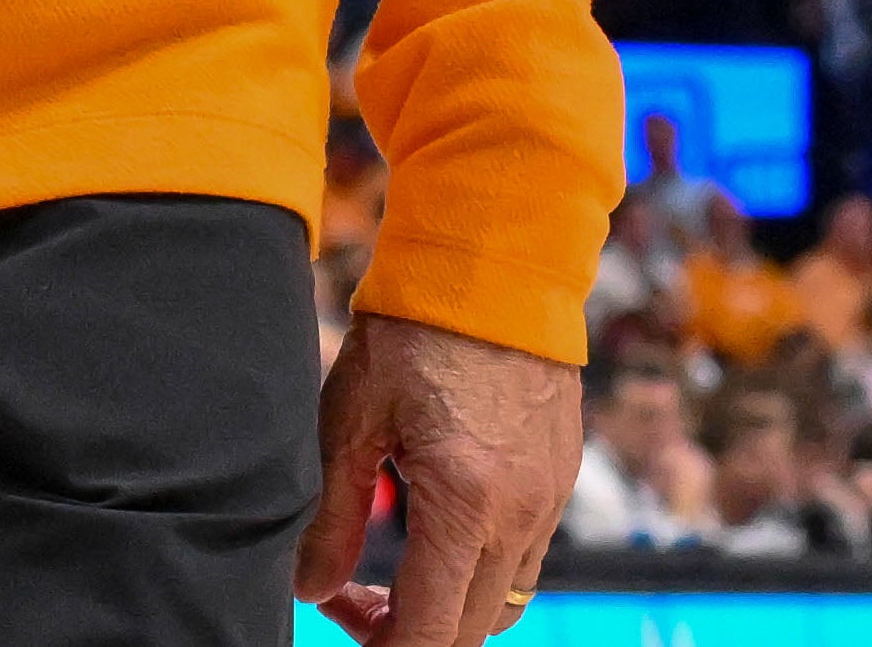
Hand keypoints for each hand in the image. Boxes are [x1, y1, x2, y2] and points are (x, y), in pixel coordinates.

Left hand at [295, 314, 578, 644]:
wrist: (495, 263)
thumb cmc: (414, 329)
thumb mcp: (351, 417)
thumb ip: (331, 514)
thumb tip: (312, 586)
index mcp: (466, 505)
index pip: (429, 632)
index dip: (379, 646)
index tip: (338, 613)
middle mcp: (521, 516)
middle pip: (469, 631)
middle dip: (407, 632)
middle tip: (351, 593)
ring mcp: (549, 502)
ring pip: (504, 604)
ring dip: (450, 609)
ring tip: (392, 572)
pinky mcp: (559, 481)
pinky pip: (525, 561)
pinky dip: (481, 571)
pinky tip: (435, 531)